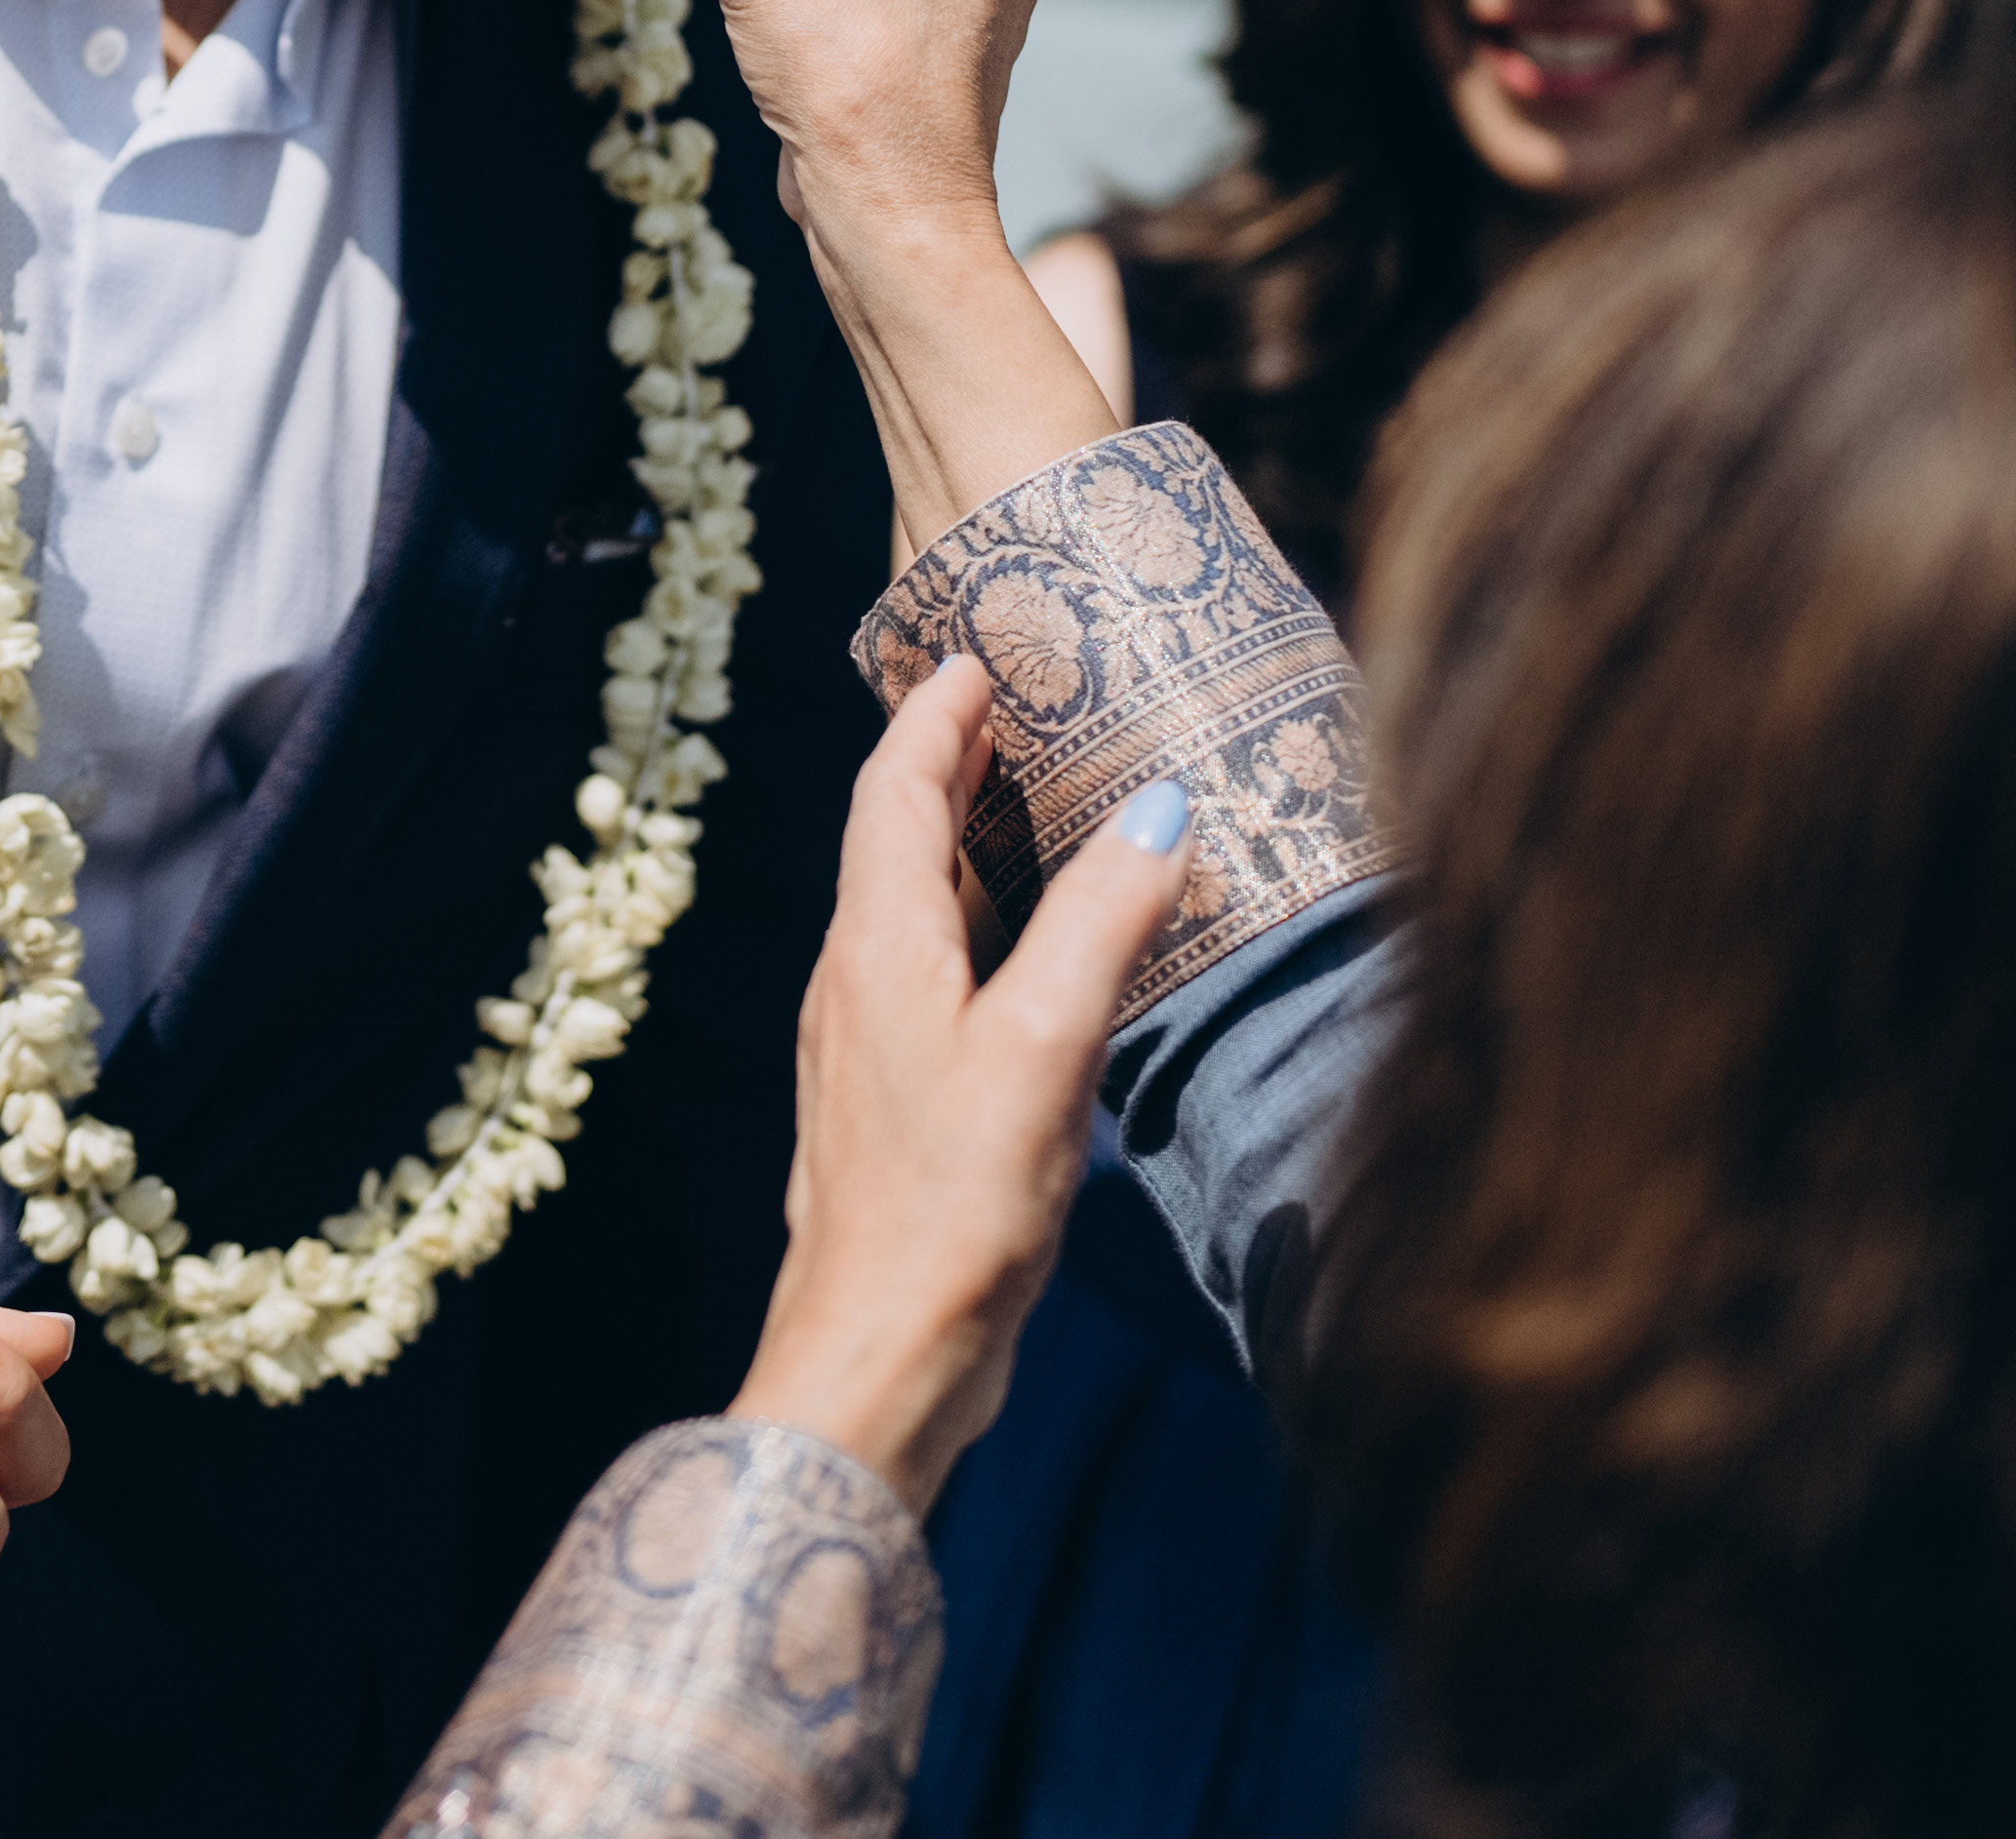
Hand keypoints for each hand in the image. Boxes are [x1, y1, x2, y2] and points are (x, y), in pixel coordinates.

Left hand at [729, 659, 1197, 1509]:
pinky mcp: (898, 1107)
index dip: (933, 716)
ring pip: (916, 911)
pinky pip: (935, 975)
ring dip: (970, 847)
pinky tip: (1037, 955)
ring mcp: (869, 1048)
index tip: (975, 655)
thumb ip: (1099, 922)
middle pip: (898, 839)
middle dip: (952, 767)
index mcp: (875, 945)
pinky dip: (983, 927)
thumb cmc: (951, 1206)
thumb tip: (1158, 808)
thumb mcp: (1042, 1047)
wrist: (877, 1360)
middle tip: (1016, 710)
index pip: (892, 789)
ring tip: (1039, 806)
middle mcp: (857, 981)